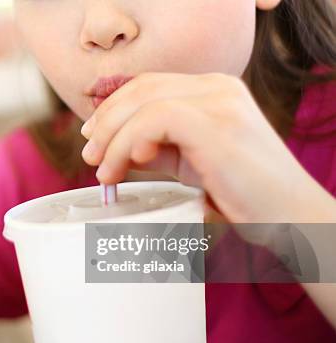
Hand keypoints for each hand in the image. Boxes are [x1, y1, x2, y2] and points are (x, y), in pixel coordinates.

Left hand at [81, 72, 335, 222]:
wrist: (292, 218)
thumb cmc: (244, 195)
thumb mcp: (193, 164)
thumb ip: (160, 149)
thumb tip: (120, 147)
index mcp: (213, 90)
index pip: (148, 85)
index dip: (113, 108)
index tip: (93, 136)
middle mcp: (217, 87)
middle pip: (141, 88)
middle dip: (106, 122)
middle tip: (90, 155)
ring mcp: (219, 101)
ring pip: (143, 103)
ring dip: (113, 138)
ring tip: (104, 172)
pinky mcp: (215, 123)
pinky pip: (155, 120)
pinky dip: (130, 142)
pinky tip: (128, 165)